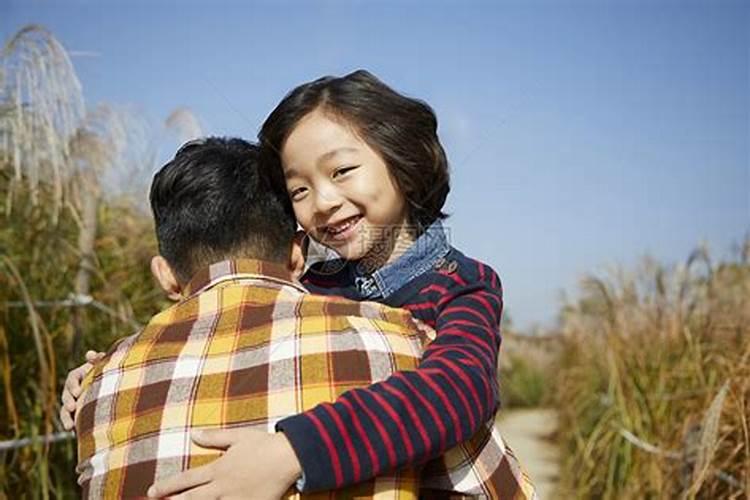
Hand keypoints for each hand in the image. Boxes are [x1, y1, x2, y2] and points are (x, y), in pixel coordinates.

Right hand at [59, 350, 103, 429]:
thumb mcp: (106, 365)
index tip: (78, 392)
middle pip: (66, 395)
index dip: (73, 385)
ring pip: (65, 411)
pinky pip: (72, 421)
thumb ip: (99, 360)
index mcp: (80, 376)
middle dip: (68, 402)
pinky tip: (76, 433)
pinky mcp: (78, 415)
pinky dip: (73, 427)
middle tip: (72, 407)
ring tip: (69, 427)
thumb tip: (90, 354)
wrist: (116, 388)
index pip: (72, 379)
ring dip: (66, 418)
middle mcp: (74, 390)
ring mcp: (74, 403)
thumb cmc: (111, 372)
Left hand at [147, 428, 301, 499]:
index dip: (167, 486)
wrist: (288, 457)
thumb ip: (214, 438)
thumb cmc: (264, 444)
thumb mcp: (238, 437)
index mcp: (218, 468)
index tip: (151, 492)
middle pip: (191, 499)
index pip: (186, 479)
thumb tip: (194, 435)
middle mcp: (222, 486)